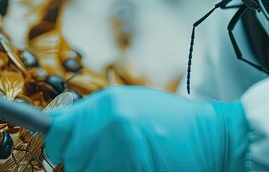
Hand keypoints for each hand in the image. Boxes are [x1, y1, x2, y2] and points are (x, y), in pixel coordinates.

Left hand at [44, 86, 248, 171]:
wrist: (211, 137)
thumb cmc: (170, 120)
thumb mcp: (129, 102)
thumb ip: (92, 112)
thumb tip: (56, 125)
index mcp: (108, 104)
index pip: (59, 132)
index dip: (60, 144)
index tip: (67, 149)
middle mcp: (113, 125)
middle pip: (71, 159)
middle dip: (83, 162)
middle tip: (107, 157)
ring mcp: (125, 152)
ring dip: (100, 170)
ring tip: (123, 163)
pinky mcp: (134, 169)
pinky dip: (116, 171)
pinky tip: (133, 166)